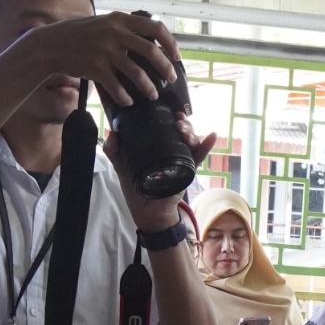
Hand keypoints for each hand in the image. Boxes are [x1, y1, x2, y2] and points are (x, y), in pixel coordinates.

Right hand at [29, 11, 179, 107]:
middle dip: (165, 68)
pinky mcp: (95, 68)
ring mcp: (105, 51)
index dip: (170, 43)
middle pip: (150, 52)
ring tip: (152, 95)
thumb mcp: (103, 23)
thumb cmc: (78, 35)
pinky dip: (125, 97)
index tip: (177, 56)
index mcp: (120, 20)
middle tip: (170, 80)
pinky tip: (128, 102)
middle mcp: (114, 33)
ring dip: (148, 87)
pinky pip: (117, 87)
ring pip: (136, 73)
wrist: (50, 45)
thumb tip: (149, 44)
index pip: (154, 27)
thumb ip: (123, 29)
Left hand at [107, 114, 219, 230]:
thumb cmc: (136, 190)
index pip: (166, 128)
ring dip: (192, 132)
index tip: (169, 112)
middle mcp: (170, 152)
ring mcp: (181, 161)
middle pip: (181, 131)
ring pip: (191, 141)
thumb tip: (112, 133)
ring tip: (186, 132)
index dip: (169, 117)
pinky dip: (207, 146)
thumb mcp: (121, 168)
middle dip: (183, 123)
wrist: (147, 212)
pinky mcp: (187, 172)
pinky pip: (199, 157)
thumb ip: (114, 152)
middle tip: (178, 123)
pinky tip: (212, 135)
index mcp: (156, 148)